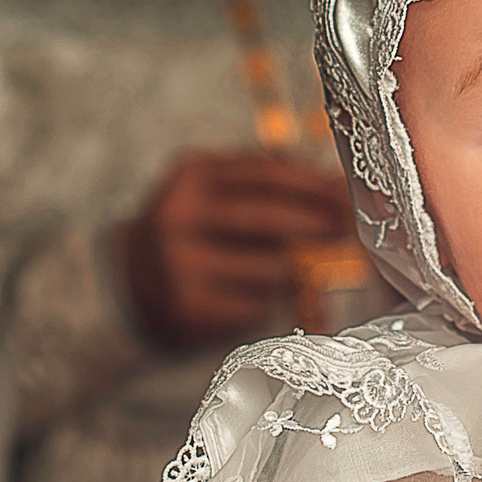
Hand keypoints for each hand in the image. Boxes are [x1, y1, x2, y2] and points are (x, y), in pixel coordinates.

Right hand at [121, 153, 352, 348]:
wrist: (129, 280)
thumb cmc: (194, 231)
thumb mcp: (215, 191)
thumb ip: (267, 184)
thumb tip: (338, 192)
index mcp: (192, 176)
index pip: (268, 174)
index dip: (316, 185)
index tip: (351, 197)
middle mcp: (180, 216)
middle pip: (270, 219)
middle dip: (319, 225)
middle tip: (349, 233)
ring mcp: (181, 264)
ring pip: (270, 267)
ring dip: (299, 270)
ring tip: (310, 268)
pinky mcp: (189, 307)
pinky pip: (255, 305)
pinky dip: (272, 302)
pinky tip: (271, 299)